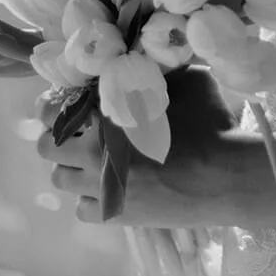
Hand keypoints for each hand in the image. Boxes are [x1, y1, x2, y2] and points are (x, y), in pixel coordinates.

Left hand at [35, 71, 237, 275]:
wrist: (228, 177)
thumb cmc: (211, 124)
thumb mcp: (188, 81)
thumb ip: (158, 72)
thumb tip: (144, 61)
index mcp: (108, 117)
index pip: (56, 108)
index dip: (56, 102)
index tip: (66, 100)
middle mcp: (96, 153)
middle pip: (47, 146)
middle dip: (57, 135)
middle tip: (77, 131)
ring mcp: (104, 187)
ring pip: (60, 179)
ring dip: (71, 166)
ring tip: (92, 160)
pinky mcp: (118, 214)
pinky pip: (83, 209)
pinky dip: (90, 198)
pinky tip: (111, 187)